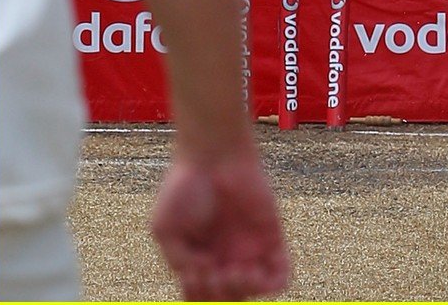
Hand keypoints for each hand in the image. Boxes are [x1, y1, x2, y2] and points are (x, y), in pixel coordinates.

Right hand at [151, 149, 289, 300]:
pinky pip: (281, 275)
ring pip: (252, 293)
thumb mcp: (166, 231)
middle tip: (211, 269)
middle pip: (225, 299)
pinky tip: (253, 270)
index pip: (201, 296)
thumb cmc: (187, 188)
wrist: (213, 157)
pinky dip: (270, 284)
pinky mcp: (271, 238)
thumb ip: (180, 261)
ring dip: (241, 292)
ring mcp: (248, 250)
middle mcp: (224, 258)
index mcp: (198, 260)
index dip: (197, 296)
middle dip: (217, 295)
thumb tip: (207, 274)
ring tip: (232, 270)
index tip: (191, 275)